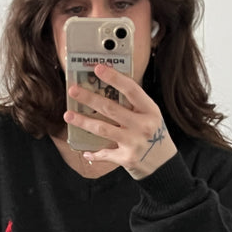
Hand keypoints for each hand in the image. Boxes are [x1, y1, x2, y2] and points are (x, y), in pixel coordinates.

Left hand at [64, 64, 176, 179]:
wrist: (163, 164)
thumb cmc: (153, 135)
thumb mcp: (150, 116)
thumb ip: (133, 105)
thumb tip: (106, 89)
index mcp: (149, 110)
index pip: (131, 89)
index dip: (114, 78)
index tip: (97, 68)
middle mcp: (142, 125)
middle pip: (110, 108)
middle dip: (89, 98)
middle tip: (73, 91)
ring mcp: (134, 143)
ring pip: (103, 129)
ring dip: (83, 122)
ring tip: (68, 115)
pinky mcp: (127, 159)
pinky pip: (105, 154)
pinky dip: (94, 153)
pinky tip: (85, 151)